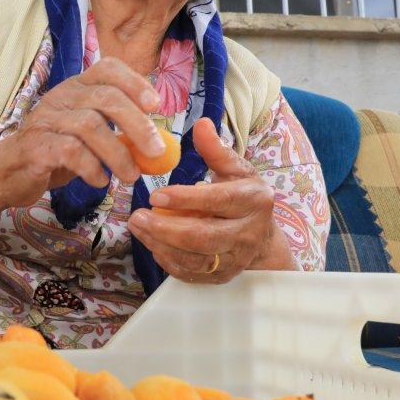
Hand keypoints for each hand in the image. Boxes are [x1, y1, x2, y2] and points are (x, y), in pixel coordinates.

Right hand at [0, 57, 165, 208]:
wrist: (8, 171)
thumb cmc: (55, 151)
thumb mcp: (88, 135)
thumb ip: (117, 132)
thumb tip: (158, 142)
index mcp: (77, 87)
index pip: (108, 69)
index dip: (135, 82)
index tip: (156, 105)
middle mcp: (61, 96)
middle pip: (106, 98)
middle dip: (138, 125)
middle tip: (156, 151)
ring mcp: (46, 119)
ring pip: (91, 126)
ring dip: (118, 154)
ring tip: (131, 176)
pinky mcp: (36, 146)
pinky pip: (70, 151)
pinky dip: (92, 168)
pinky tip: (99, 180)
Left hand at [127, 118, 289, 283]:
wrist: (262, 236)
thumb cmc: (243, 195)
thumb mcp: (236, 170)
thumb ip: (216, 150)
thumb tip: (201, 124)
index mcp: (254, 201)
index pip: (218, 201)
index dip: (185, 199)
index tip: (156, 194)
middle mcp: (247, 233)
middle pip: (203, 237)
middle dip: (166, 228)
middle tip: (137, 215)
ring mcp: (235, 258)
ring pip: (195, 259)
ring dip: (160, 244)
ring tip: (138, 226)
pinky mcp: (222, 276)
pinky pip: (190, 273)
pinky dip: (167, 260)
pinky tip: (151, 243)